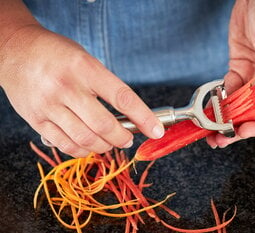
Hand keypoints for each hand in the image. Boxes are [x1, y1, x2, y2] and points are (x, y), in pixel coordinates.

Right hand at [0, 25, 163, 156]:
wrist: (14, 51)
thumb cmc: (56, 54)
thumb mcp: (85, 59)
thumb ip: (105, 86)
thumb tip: (130, 116)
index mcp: (84, 68)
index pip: (122, 97)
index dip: (143, 117)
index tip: (156, 130)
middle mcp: (66, 87)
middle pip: (104, 125)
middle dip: (123, 137)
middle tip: (128, 138)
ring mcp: (49, 105)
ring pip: (85, 139)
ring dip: (105, 146)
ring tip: (111, 142)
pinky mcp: (36, 120)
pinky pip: (65, 145)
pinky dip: (83, 150)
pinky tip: (90, 145)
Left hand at [207, 0, 254, 147]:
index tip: (244, 133)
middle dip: (239, 128)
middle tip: (221, 140)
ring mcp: (253, 76)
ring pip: (240, 104)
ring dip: (226, 119)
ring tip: (211, 131)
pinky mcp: (238, 69)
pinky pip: (228, 89)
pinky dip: (220, 100)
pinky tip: (211, 108)